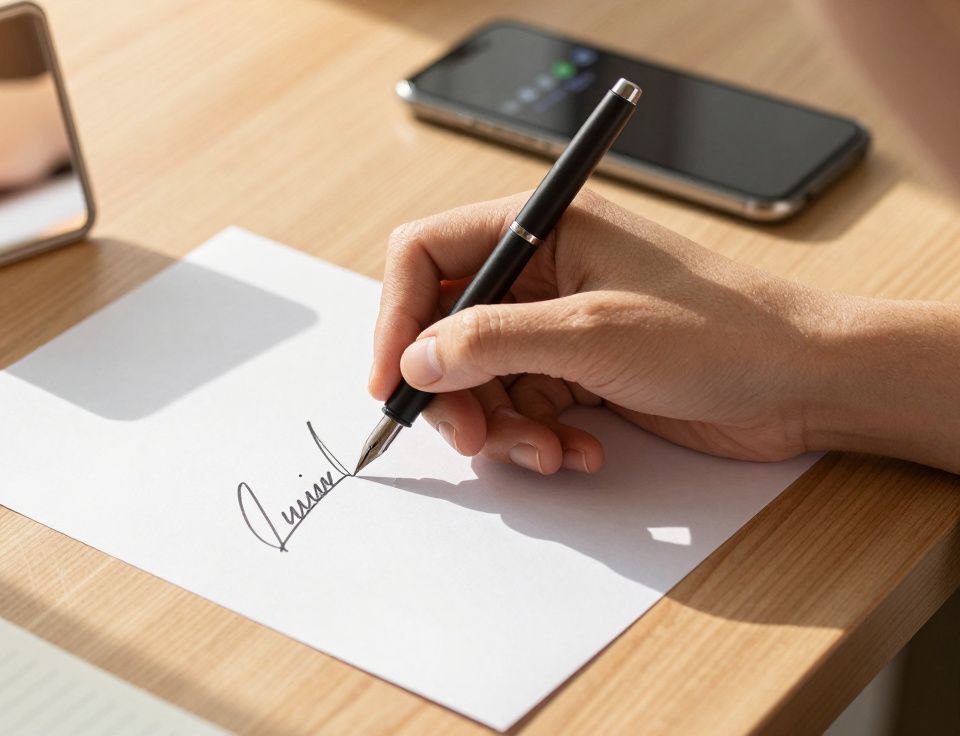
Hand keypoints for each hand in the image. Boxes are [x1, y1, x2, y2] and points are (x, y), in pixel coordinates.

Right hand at [369, 190, 839, 473]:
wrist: (804, 383)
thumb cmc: (719, 331)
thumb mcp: (591, 332)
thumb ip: (491, 341)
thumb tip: (415, 358)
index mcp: (543, 227)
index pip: (427, 255)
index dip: (397, 316)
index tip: (392, 378)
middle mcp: (541, 272)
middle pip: (445, 328)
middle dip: (451, 390)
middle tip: (469, 438)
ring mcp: (557, 325)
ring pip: (479, 379)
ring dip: (501, 427)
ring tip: (546, 451)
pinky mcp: (577, 371)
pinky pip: (521, 408)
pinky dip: (537, 438)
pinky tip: (577, 451)